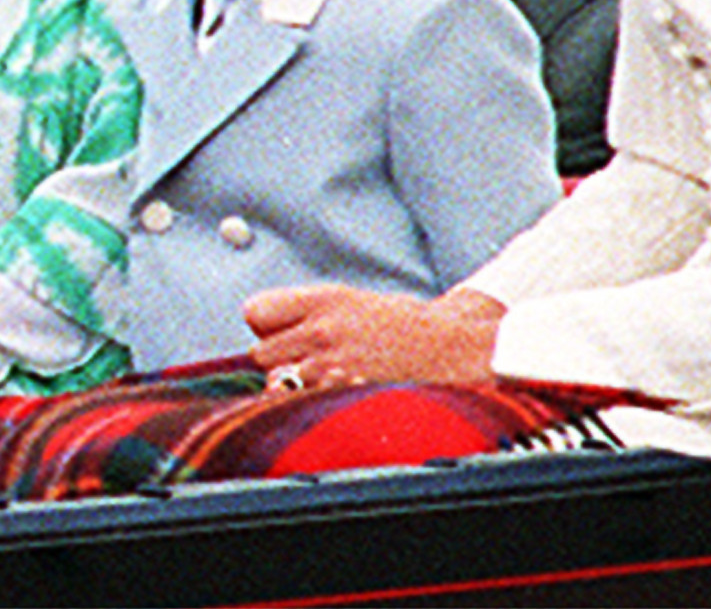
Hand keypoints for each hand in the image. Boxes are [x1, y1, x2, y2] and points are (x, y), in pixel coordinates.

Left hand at [243, 284, 506, 388]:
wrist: (455, 350)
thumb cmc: (408, 329)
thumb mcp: (356, 304)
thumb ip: (313, 318)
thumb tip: (274, 345)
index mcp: (325, 299)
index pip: (255, 311)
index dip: (266, 328)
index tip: (283, 338)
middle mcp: (322, 329)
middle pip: (259, 354)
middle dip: (279, 364)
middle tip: (309, 369)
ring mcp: (332, 365)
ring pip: (279, 386)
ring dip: (293, 392)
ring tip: (325, 389)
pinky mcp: (343, 396)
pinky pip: (303, 408)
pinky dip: (311, 411)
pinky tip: (336, 405)